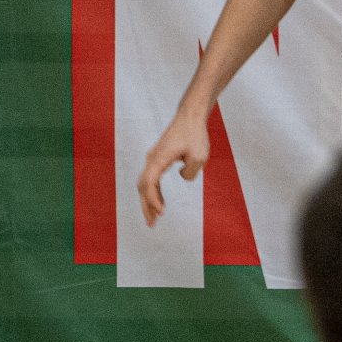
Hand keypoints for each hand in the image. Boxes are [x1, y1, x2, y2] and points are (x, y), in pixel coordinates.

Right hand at [138, 110, 210, 227]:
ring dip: (148, 201)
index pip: (149, 183)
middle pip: (143, 186)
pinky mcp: (159, 159)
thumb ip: (190, 173)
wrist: (190, 116)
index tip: (162, 213)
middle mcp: (152, 159)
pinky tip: (160, 204)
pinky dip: (154, 192)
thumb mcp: (199, 156)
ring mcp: (154, 158)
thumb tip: (182, 177)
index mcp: (159, 159)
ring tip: (154, 219)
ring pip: (146, 184)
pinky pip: (152, 179)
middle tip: (152, 224)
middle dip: (146, 206)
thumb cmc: (195, 134)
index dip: (153, 200)